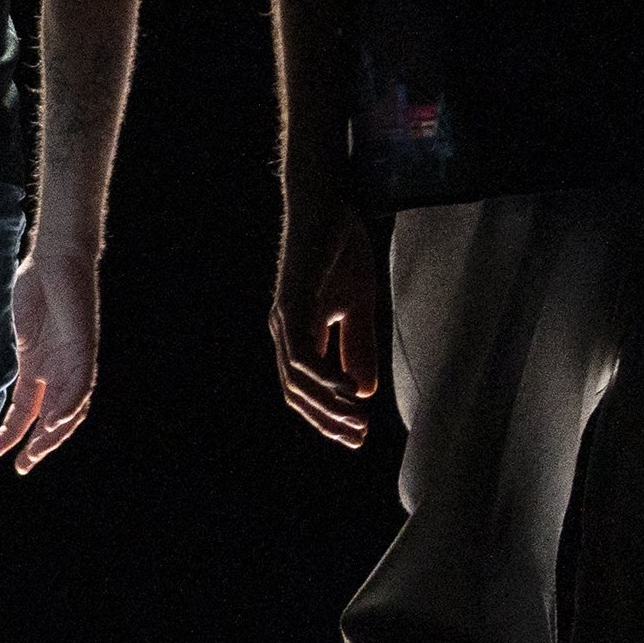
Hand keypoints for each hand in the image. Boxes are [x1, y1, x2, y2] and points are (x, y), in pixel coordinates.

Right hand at [0, 241, 100, 469]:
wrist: (56, 257)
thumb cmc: (34, 286)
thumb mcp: (17, 332)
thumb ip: (12, 359)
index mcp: (40, 367)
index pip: (29, 410)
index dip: (15, 432)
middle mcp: (59, 370)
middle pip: (53, 418)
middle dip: (38, 444)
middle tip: (22, 466)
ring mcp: (73, 361)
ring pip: (70, 409)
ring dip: (54, 433)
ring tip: (36, 452)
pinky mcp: (83, 349)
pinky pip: (81, 385)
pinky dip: (69, 405)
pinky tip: (54, 421)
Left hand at [271, 183, 385, 449]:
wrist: (330, 204)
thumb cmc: (342, 251)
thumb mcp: (358, 308)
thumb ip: (357, 347)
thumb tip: (359, 393)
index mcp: (297, 334)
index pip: (305, 389)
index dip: (327, 414)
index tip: (357, 435)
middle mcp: (284, 331)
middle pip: (296, 392)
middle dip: (326, 419)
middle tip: (358, 438)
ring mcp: (284, 317)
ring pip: (296, 378)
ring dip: (326, 404)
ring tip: (356, 422)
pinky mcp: (292, 302)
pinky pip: (303, 350)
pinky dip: (324, 374)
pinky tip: (347, 390)